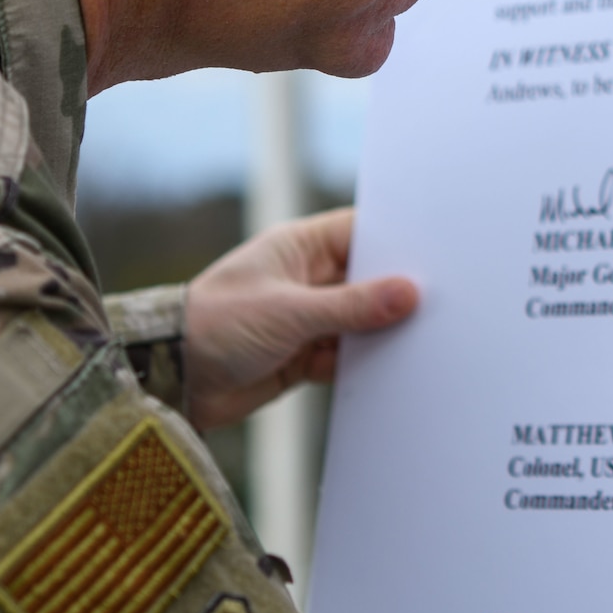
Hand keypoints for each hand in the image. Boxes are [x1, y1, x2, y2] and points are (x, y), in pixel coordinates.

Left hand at [181, 207, 416, 430]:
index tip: (437, 254)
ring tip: (422, 343)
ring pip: (360, 322)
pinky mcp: (302, 356)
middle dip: (395, 295)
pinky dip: (362, 365)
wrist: (172, 379)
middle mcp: (306, 279)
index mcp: (298, 248)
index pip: (360, 233)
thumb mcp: (289, 312)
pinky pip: (345, 356)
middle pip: (366, 281)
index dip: (396, 241)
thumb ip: (351, 306)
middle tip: (440, 304)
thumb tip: (408, 294)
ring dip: (381, 334)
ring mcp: (305, 318)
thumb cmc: (216, 324)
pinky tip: (389, 372)